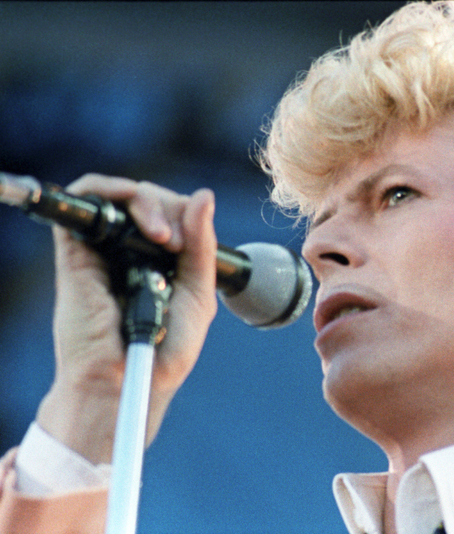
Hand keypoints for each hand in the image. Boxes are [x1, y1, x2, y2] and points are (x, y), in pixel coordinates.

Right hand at [36, 174, 218, 463]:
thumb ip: (202, 246)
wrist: (128, 379)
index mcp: (162, 262)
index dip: (187, 214)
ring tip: (161, 236)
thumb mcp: (197, 292)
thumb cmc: (164, 350)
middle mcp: (132, 252)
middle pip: (151, 200)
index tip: (190, 245)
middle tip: (174, 244)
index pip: (176, 213)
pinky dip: (106, 188)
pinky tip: (130, 207)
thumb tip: (204, 195)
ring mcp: (104, 250)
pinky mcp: (77, 252)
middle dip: (170, 209)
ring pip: (123, 195)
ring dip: (147, 201)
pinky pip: (85, 200)